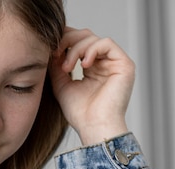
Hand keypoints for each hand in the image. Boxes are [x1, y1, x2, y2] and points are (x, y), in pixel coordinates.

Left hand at [50, 28, 134, 144]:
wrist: (94, 127)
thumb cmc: (80, 114)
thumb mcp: (61, 85)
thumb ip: (57, 65)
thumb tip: (51, 47)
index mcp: (92, 69)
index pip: (78, 44)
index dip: (64, 42)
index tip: (50, 52)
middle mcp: (104, 64)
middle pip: (86, 36)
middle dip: (67, 41)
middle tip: (55, 53)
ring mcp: (115, 64)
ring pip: (93, 38)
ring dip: (75, 49)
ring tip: (67, 67)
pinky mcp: (124, 64)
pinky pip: (106, 43)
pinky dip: (91, 49)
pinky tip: (82, 65)